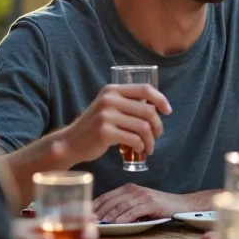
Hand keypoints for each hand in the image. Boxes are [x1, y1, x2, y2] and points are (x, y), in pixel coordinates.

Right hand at [54, 84, 171, 164]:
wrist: (71, 142)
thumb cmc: (95, 126)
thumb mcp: (108, 107)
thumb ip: (128, 103)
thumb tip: (156, 108)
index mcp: (113, 90)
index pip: (145, 89)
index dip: (161, 99)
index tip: (168, 111)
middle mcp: (109, 99)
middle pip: (148, 111)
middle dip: (157, 126)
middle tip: (157, 136)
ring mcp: (106, 115)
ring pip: (143, 127)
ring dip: (150, 140)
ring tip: (149, 147)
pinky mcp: (105, 131)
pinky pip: (134, 139)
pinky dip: (141, 146)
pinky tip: (139, 150)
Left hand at [94, 183, 207, 223]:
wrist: (181, 204)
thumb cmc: (158, 206)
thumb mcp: (139, 203)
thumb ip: (125, 206)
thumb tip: (105, 218)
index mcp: (129, 188)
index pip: (107, 195)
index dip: (95, 204)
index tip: (84, 213)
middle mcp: (134, 189)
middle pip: (112, 200)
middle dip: (99, 211)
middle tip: (88, 221)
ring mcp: (143, 196)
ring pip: (121, 205)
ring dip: (109, 215)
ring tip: (100, 223)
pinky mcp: (151, 203)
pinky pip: (134, 211)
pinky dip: (124, 217)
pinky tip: (117, 223)